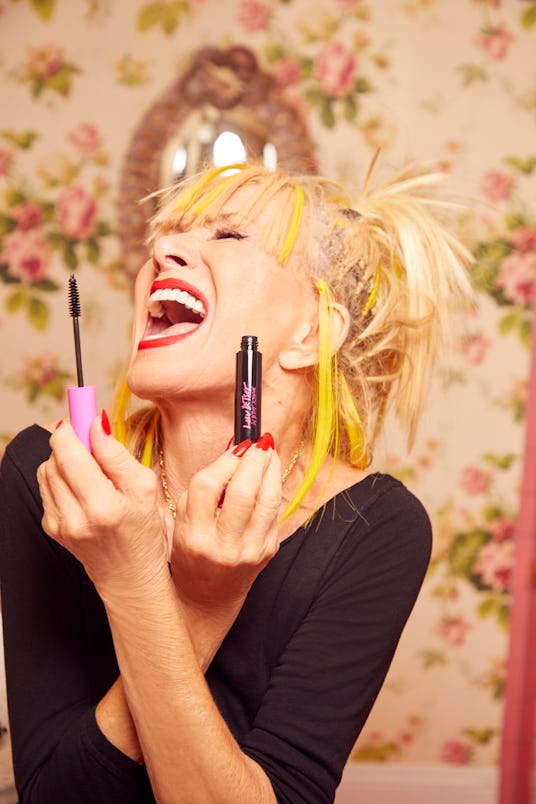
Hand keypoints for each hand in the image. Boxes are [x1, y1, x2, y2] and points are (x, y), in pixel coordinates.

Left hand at [37, 415, 169, 597]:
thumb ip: (116, 454)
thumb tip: (96, 423)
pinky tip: (84, 490)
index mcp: (101, 506)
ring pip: (47, 471)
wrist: (130, 575)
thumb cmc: (144, 530)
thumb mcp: (144, 487)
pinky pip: (47, 488)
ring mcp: (59, 524)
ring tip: (92, 471)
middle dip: (71, 443)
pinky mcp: (51, 527)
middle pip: (54, 458)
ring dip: (65, 461)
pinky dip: (62, 480)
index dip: (71, 428)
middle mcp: (74, 517)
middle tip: (93, 444)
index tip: (81, 418)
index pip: (69, 453)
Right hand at [170, 435, 281, 614]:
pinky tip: (269, 476)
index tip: (235, 447)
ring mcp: (249, 551)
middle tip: (259, 441)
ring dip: (271, 470)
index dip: (225, 461)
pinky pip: (275, 513)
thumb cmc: (190, 551)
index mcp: (194, 535)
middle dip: (254, 460)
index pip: (208, 486)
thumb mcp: (181, 521)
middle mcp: (223, 545)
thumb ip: (202, 489)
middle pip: (243, 492)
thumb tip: (234, 450)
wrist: (207, 597)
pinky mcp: (267, 552)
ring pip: (267, 500)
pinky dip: (273, 489)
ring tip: (269, 452)